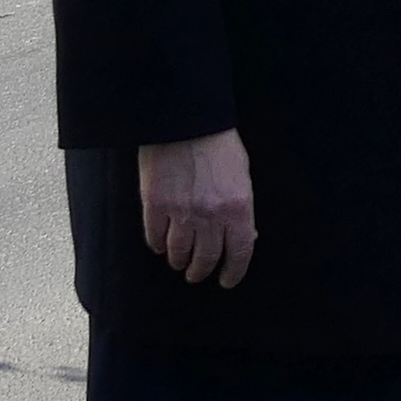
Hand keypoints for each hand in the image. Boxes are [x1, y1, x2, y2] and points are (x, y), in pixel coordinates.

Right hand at [138, 129, 255, 283]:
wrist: (183, 119)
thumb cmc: (217, 143)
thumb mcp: (242, 174)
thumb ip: (242, 208)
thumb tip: (246, 237)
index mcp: (238, 207)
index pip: (239, 253)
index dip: (233, 272)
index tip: (227, 280)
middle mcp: (210, 215)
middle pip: (206, 259)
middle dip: (202, 271)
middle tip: (198, 274)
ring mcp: (180, 213)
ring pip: (179, 254)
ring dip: (180, 263)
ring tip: (180, 263)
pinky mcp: (154, 206)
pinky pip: (155, 239)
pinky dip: (158, 247)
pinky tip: (161, 246)